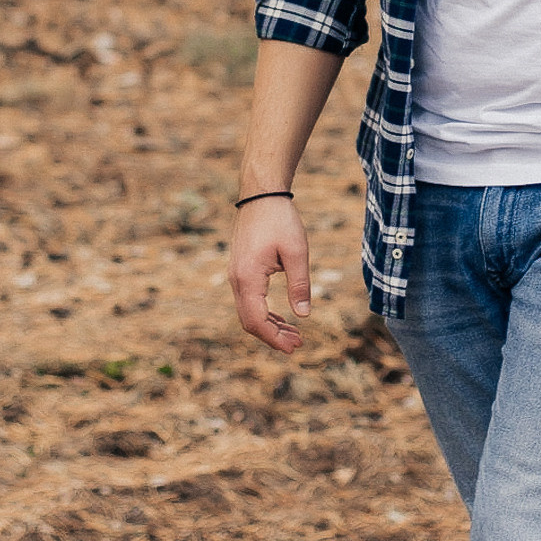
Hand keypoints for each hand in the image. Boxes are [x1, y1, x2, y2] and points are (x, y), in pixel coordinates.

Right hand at [226, 196, 312, 354]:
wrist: (261, 193)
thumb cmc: (279, 219)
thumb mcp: (296, 251)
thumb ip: (300, 284)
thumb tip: (303, 316)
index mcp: (248, 277)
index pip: (256, 320)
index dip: (274, 338)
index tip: (294, 347)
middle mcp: (237, 279)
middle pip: (249, 321)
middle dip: (272, 336)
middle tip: (297, 344)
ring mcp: (236, 274)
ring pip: (248, 312)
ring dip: (269, 326)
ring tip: (294, 335)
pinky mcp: (241, 269)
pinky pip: (249, 300)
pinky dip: (265, 312)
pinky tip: (282, 317)